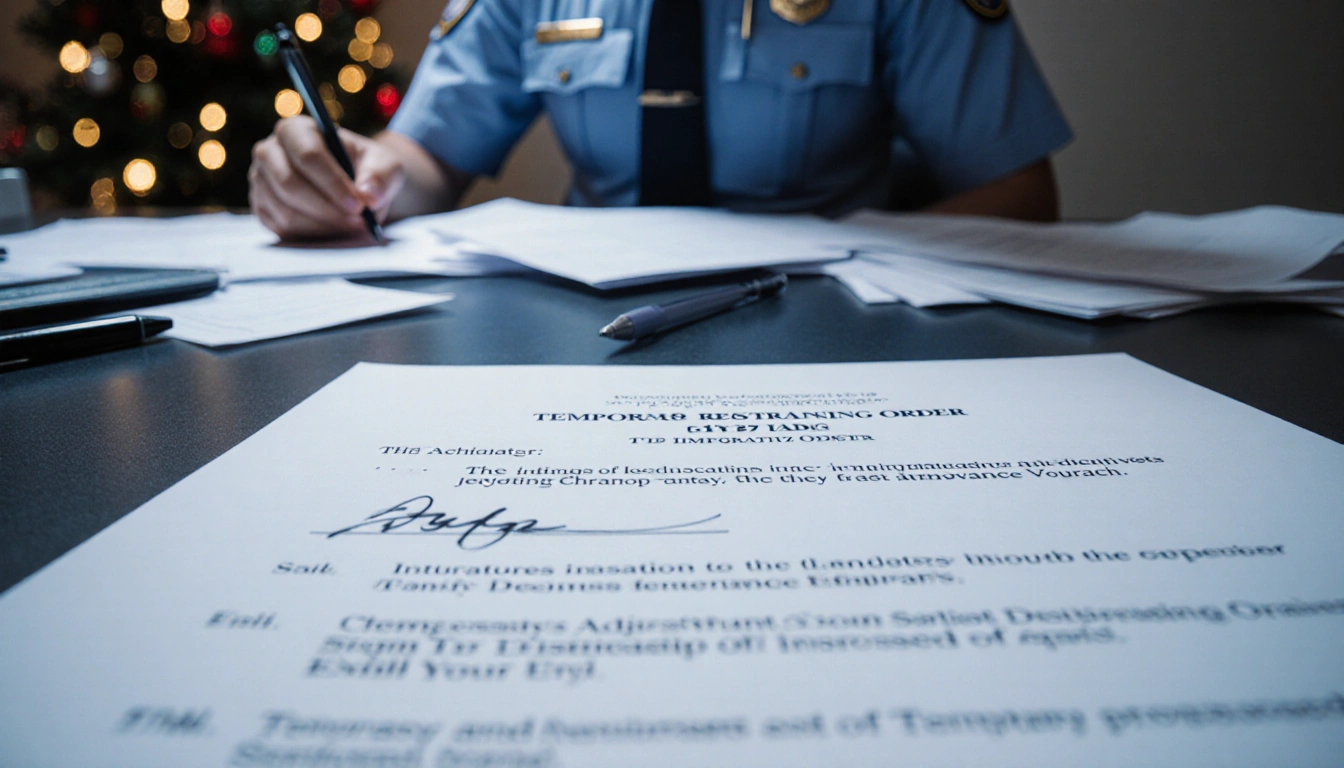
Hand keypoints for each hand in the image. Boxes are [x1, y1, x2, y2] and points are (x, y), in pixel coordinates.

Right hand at [248, 116, 406, 239]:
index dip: (333, 183)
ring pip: (286, 211)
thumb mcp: (385, 165)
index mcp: (297, 130)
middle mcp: (270, 152)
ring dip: (323, 225)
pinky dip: (312, 235)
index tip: (359, 205)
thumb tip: (368, 196)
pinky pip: (282, 229)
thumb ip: (381, 177)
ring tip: (352, 227)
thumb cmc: (367, 168)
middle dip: (328, 209)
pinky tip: (334, 231)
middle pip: (290, 184)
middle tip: (359, 222)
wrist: (354, 185)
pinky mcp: (262, 208)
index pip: (308, 155)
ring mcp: (261, 181)